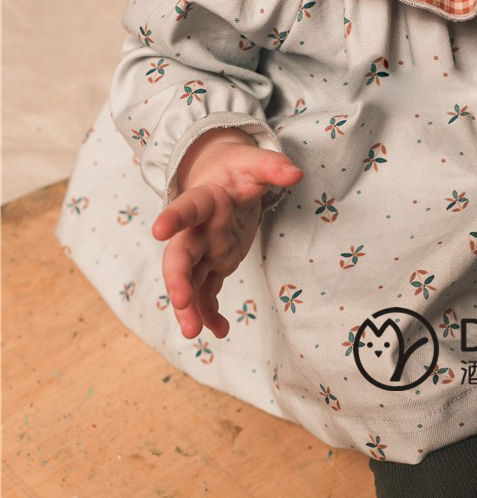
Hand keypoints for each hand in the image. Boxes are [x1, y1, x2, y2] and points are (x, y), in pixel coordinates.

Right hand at [151, 130, 302, 338]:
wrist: (225, 178)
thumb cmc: (238, 169)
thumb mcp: (256, 163)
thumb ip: (273, 167)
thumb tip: (297, 174)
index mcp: (205, 199)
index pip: (188, 207)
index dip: (174, 217)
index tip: (159, 230)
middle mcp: (197, 229)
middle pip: (180, 255)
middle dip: (178, 278)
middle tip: (182, 301)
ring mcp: (204, 250)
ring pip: (190, 281)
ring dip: (189, 306)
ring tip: (194, 333)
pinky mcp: (214, 264)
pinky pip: (208, 292)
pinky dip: (210, 311)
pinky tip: (219, 330)